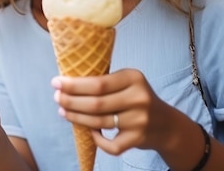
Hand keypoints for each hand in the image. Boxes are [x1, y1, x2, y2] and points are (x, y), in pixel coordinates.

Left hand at [52, 69, 177, 155]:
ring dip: (76, 117)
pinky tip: (89, 131)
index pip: (97, 83)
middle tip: (56, 98)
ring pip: (99, 123)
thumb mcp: (127, 82)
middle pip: (96, 103)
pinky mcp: (139, 139)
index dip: (73, 85)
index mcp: (134, 78)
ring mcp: (139, 121)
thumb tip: (67, 83)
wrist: (167, 124)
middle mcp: (139, 98)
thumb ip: (105, 81)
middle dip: (71, 101)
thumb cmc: (137, 99)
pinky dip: (97, 139)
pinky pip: (111, 145)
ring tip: (63, 111)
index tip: (55, 83)